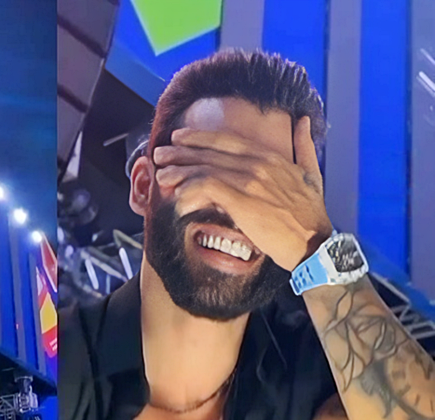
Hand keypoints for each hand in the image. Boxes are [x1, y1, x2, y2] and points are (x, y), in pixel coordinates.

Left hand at [152, 117, 333, 270]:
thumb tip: (303, 121)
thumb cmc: (310, 214)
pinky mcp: (242, 202)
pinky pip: (208, 189)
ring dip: (179, 172)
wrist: (314, 242)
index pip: (228, 140)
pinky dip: (190, 191)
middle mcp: (258, 164)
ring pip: (205, 169)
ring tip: (161, 177)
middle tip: (159, 154)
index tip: (179, 137)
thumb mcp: (312, 172)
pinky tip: (179, 199)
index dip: (200, 137)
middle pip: (210, 153)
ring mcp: (250, 182)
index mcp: (270, 157)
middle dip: (181, 152)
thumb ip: (303, 145)